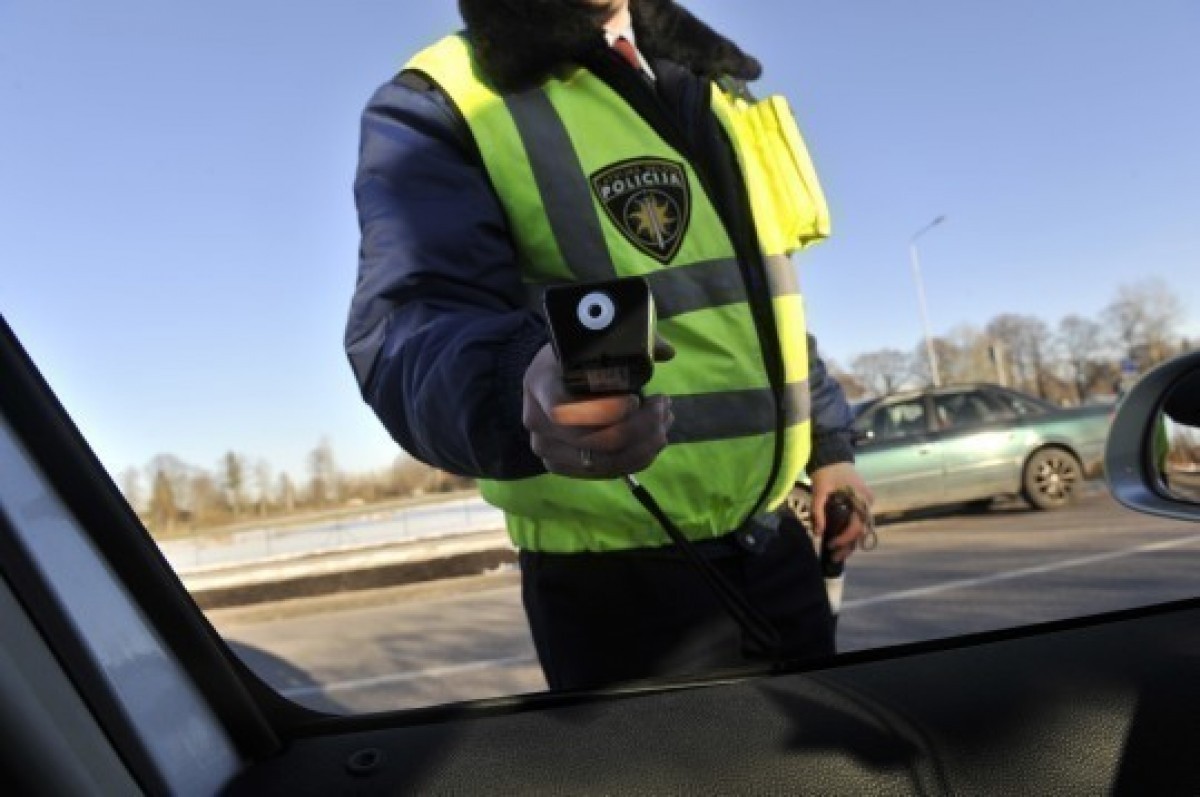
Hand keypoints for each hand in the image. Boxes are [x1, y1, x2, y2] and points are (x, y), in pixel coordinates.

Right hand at [522, 342, 673, 478]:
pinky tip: (653, 440)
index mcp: (540, 382)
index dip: (605, 411)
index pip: (565, 408)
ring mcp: (546, 448)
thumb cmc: (579, 357)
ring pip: (600, 462)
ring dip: (643, 447)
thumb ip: (631, 340)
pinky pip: (604, 472)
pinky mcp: (561, 466)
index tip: (637, 399)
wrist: (554, 379)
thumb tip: (667, 351)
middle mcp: (536, 419)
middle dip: (638, 428)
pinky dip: (636, 460)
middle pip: (589, 440)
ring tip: (664, 424)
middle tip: (664, 409)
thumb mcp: (596, 341)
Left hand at [809, 462, 873, 563]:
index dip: (844, 539)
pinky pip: (858, 522)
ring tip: (837, 554)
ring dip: (850, 542)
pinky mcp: (860, 503)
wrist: (832, 456)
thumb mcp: (819, 491)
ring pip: (861, 529)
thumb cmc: (826, 472)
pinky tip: (840, 542)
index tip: (829, 545)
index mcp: (861, 499)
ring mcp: (865, 503)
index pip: (856, 526)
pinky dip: (850, 533)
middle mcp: (867, 503)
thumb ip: (818, 512)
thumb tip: (817, 533)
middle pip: (861, 531)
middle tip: (834, 558)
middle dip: (848, 546)